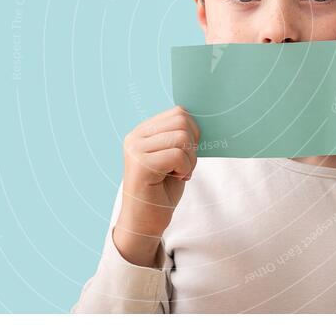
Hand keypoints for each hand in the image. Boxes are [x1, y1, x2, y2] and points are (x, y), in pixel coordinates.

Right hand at [113, 105, 199, 264]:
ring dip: (189, 159)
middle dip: (192, 145)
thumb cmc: (160, 191)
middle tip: (184, 166)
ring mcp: (136, 150)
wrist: (144, 223)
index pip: (178, 112)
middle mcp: (135, 137)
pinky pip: (177, 155)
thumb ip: (179, 137)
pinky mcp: (141, 166)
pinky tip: (176, 178)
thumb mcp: (172, 157)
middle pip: (181, 121)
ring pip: (181, 137)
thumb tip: (200, 120)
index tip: (186, 154)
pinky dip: (185, 168)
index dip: (193, 132)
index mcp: (142, 131)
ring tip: (178, 172)